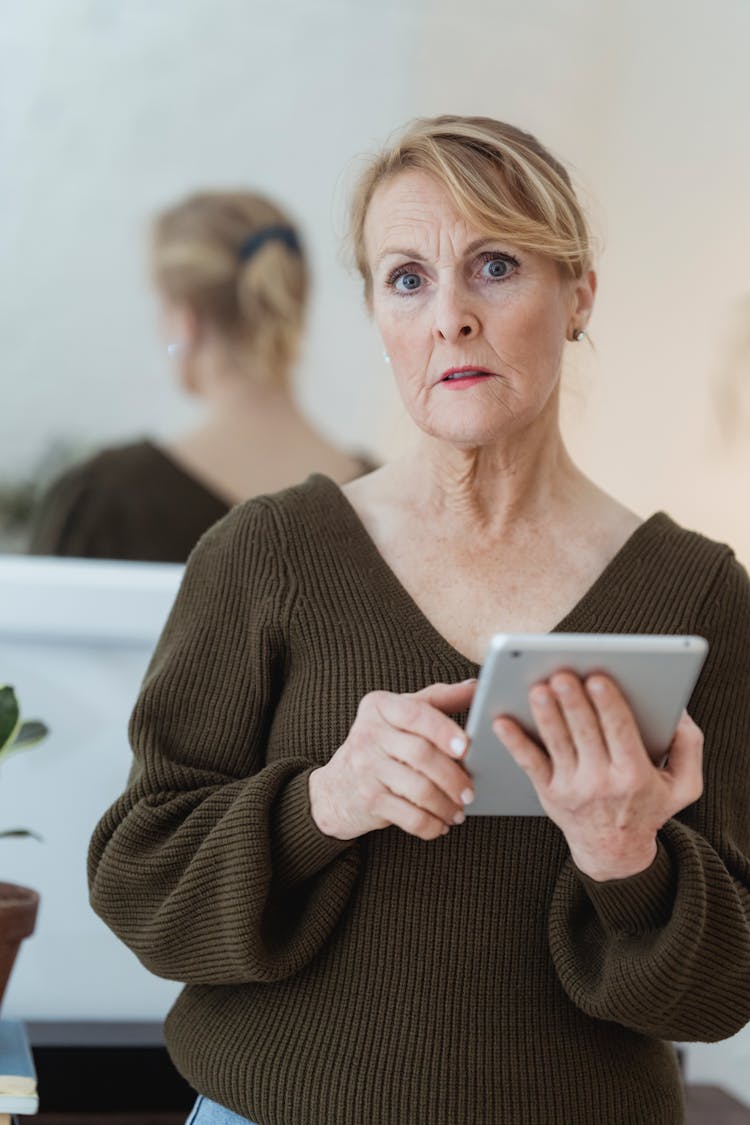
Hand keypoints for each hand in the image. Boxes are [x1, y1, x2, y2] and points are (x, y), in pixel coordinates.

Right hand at [309, 680, 476, 841]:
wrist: (336, 788)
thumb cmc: (380, 744)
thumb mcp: (401, 713)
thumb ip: (438, 700)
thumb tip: (477, 688)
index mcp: (379, 706)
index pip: (416, 714)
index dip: (443, 730)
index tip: (467, 747)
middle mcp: (368, 733)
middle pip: (421, 754)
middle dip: (453, 776)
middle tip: (471, 792)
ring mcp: (365, 767)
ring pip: (419, 788)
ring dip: (446, 804)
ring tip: (459, 811)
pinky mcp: (368, 799)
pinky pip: (409, 816)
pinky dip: (431, 824)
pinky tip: (441, 825)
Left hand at [493, 672, 703, 880]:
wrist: (614, 852)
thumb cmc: (648, 806)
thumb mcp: (684, 785)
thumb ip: (688, 746)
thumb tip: (679, 709)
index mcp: (635, 773)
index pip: (620, 732)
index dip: (609, 705)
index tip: (599, 679)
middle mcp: (603, 782)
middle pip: (585, 733)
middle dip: (573, 703)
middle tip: (562, 675)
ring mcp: (572, 788)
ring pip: (556, 743)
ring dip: (545, 715)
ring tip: (536, 688)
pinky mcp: (548, 792)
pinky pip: (529, 763)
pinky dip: (514, 742)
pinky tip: (501, 721)